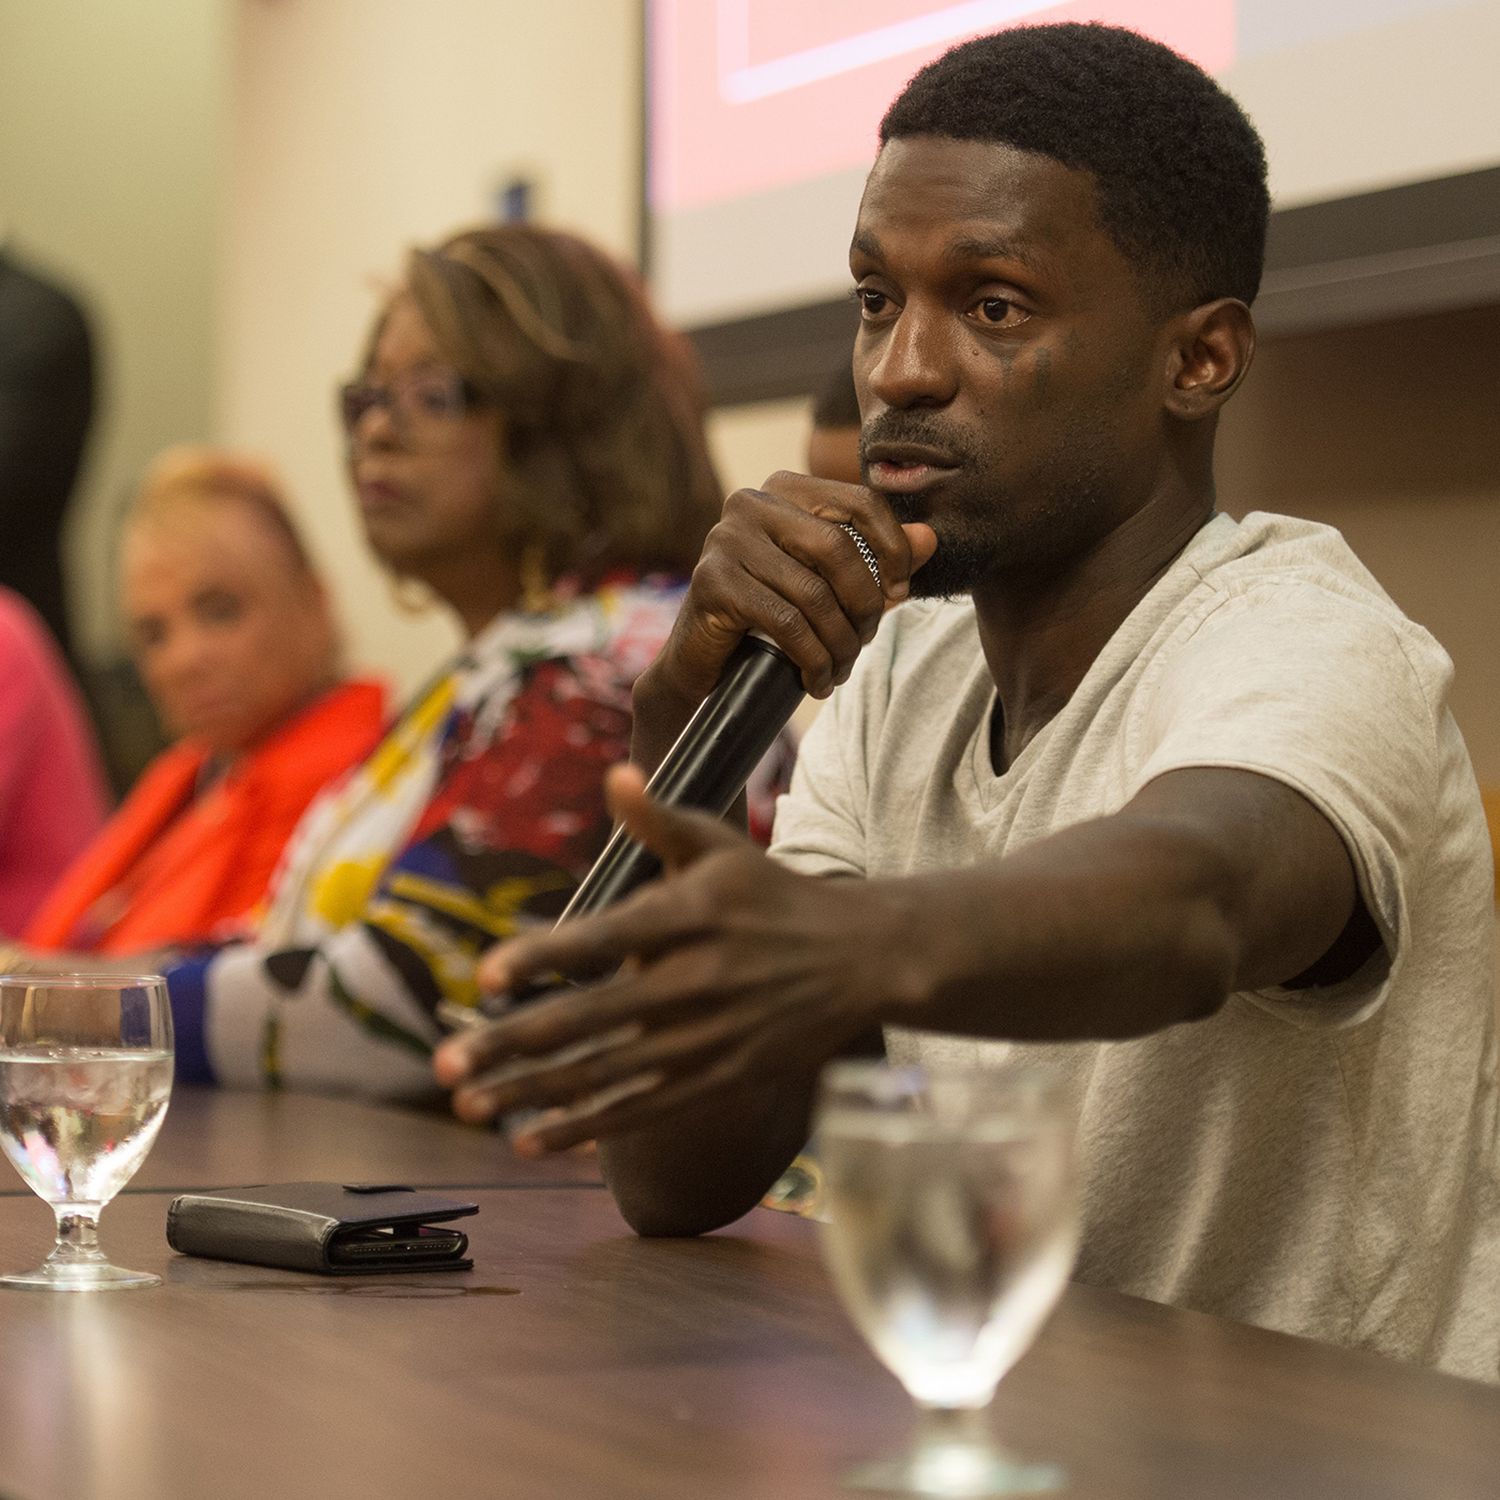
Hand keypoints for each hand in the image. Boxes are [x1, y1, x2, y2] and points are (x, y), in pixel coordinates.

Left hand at [432, 766, 910, 1152]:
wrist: (858, 960)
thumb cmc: (775, 896)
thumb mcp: (723, 847)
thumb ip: (660, 820)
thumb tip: (613, 776)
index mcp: (688, 917)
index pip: (601, 938)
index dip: (541, 958)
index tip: (485, 978)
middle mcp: (692, 982)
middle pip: (587, 1020)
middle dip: (510, 1044)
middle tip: (447, 1060)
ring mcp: (704, 1039)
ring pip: (603, 1074)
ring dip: (530, 1093)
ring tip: (468, 1103)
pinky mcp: (717, 1079)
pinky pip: (640, 1111)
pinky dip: (584, 1128)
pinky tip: (532, 1140)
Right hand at [641, 473, 936, 716]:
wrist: (704, 661)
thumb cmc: (771, 615)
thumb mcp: (831, 584)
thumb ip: (878, 558)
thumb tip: (930, 539)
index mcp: (785, 490)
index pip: (860, 502)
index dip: (894, 548)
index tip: (900, 592)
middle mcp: (751, 503)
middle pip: (838, 547)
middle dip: (864, 604)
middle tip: (865, 641)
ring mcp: (725, 540)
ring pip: (813, 593)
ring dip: (839, 643)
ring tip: (841, 669)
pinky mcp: (712, 582)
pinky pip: (785, 622)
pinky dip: (812, 659)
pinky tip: (817, 680)